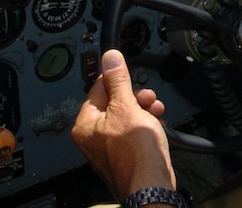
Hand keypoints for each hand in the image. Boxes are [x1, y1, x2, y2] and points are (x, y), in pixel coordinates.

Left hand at [71, 49, 175, 199]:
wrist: (151, 184)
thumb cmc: (136, 153)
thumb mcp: (127, 106)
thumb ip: (118, 80)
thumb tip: (110, 58)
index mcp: (85, 124)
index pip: (98, 88)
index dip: (118, 80)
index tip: (130, 73)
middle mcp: (92, 136)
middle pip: (114, 102)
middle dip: (135, 97)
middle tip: (147, 97)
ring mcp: (108, 147)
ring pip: (126, 116)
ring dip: (143, 109)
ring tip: (156, 110)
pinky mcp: (124, 154)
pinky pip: (133, 131)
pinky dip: (145, 125)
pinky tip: (156, 124)